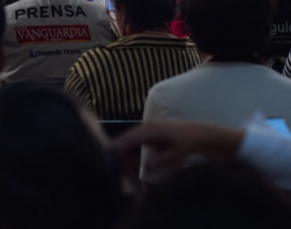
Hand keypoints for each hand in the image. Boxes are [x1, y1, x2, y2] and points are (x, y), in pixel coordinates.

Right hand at [112, 122, 242, 172]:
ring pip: (126, 145)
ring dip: (126, 160)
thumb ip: (162, 160)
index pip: (128, 139)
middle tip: (124, 178)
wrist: (198, 134)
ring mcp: (143, 132)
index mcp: (150, 130)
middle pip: (124, 143)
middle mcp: (144, 129)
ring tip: (131, 177)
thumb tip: (147, 167)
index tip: (109, 159)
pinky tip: (136, 169)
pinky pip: (132, 146)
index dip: (117, 149)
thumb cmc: (188, 143)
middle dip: (121, 159)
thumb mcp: (178, 154)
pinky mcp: (145, 136)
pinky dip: (130, 158)